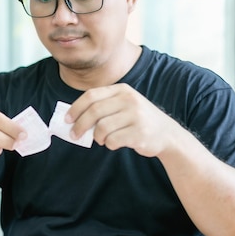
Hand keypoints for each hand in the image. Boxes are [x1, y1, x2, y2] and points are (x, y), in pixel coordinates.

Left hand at [66, 83, 181, 156]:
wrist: (168, 134)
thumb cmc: (137, 120)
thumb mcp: (123, 105)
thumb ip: (102, 107)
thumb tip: (72, 118)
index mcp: (122, 90)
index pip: (91, 95)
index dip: (76, 108)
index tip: (67, 119)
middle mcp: (129, 100)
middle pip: (94, 112)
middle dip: (80, 125)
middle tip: (74, 135)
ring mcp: (136, 116)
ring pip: (102, 128)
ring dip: (97, 137)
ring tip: (102, 139)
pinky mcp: (140, 133)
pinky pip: (112, 141)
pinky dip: (109, 144)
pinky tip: (115, 143)